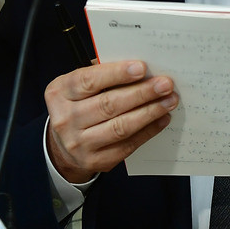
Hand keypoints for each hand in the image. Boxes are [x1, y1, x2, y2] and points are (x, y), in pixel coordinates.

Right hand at [44, 60, 178, 182]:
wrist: (63, 145)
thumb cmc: (78, 104)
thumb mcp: (79, 86)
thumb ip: (103, 74)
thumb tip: (140, 67)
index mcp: (59, 93)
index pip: (89, 81)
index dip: (117, 74)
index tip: (142, 68)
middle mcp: (65, 119)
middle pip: (108, 104)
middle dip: (141, 93)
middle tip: (165, 84)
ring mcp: (79, 144)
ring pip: (120, 127)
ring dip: (149, 112)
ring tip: (169, 100)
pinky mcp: (95, 161)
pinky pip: (127, 145)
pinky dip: (148, 131)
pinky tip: (162, 118)